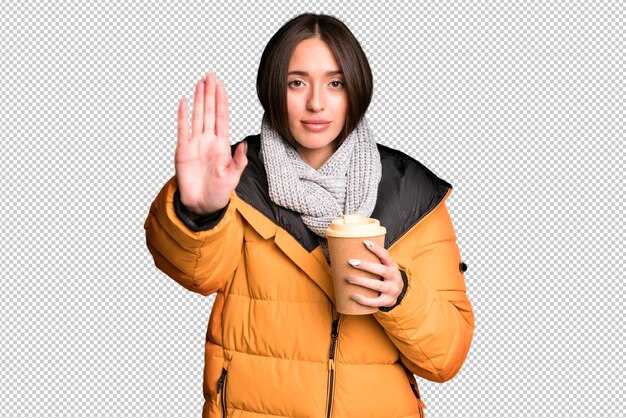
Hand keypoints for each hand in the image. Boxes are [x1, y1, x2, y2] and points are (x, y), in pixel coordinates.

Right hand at [175, 71, 247, 214]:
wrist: (202, 205)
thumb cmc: (219, 193)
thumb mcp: (233, 178)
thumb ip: (239, 161)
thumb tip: (243, 144)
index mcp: (222, 145)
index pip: (222, 117)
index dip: (222, 101)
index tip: (221, 85)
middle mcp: (209, 140)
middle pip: (209, 112)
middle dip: (210, 93)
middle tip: (211, 75)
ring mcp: (195, 144)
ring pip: (197, 117)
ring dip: (198, 100)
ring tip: (200, 83)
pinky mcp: (183, 151)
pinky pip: (182, 130)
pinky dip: (183, 116)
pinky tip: (184, 102)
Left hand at [346, 240, 403, 308]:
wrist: (397, 294)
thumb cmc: (384, 277)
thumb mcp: (384, 267)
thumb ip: (372, 261)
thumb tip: (347, 252)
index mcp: (392, 267)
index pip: (386, 256)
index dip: (377, 249)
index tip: (365, 242)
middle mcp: (395, 278)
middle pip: (382, 270)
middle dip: (366, 266)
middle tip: (351, 262)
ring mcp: (392, 290)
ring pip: (378, 286)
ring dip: (362, 281)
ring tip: (349, 278)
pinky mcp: (387, 301)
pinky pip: (375, 302)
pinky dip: (364, 299)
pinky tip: (353, 295)